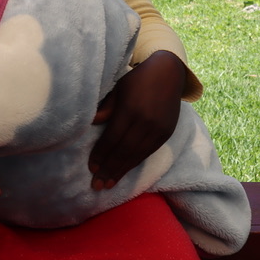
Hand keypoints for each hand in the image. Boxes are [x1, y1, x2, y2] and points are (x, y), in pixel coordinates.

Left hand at [88, 50, 186, 190]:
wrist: (168, 73)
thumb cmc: (136, 80)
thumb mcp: (117, 89)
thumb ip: (105, 108)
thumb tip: (90, 123)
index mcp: (130, 110)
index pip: (113, 138)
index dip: (101, 154)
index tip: (91, 168)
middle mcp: (146, 123)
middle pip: (124, 151)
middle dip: (109, 169)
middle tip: (96, 186)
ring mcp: (158, 130)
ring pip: (137, 155)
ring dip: (121, 171)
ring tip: (108, 184)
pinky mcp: (166, 133)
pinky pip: (147, 153)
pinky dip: (134, 163)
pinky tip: (124, 171)